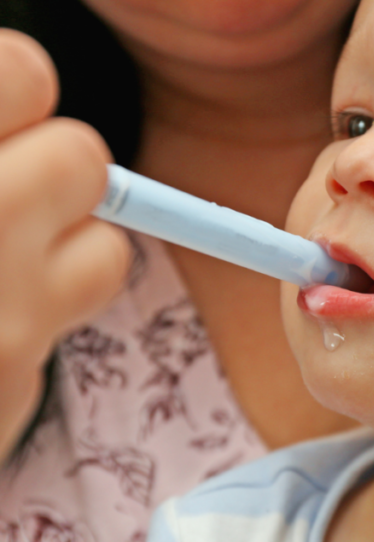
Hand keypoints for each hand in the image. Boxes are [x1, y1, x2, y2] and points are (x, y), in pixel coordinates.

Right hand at [0, 29, 130, 459]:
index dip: (11, 90)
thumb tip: (12, 92)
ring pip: (106, 242)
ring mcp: (5, 310)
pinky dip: (44, 304)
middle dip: (46, 165)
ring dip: (63, 240)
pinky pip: (71, 312)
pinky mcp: (10, 380)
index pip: (26, 73)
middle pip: (83, 157)